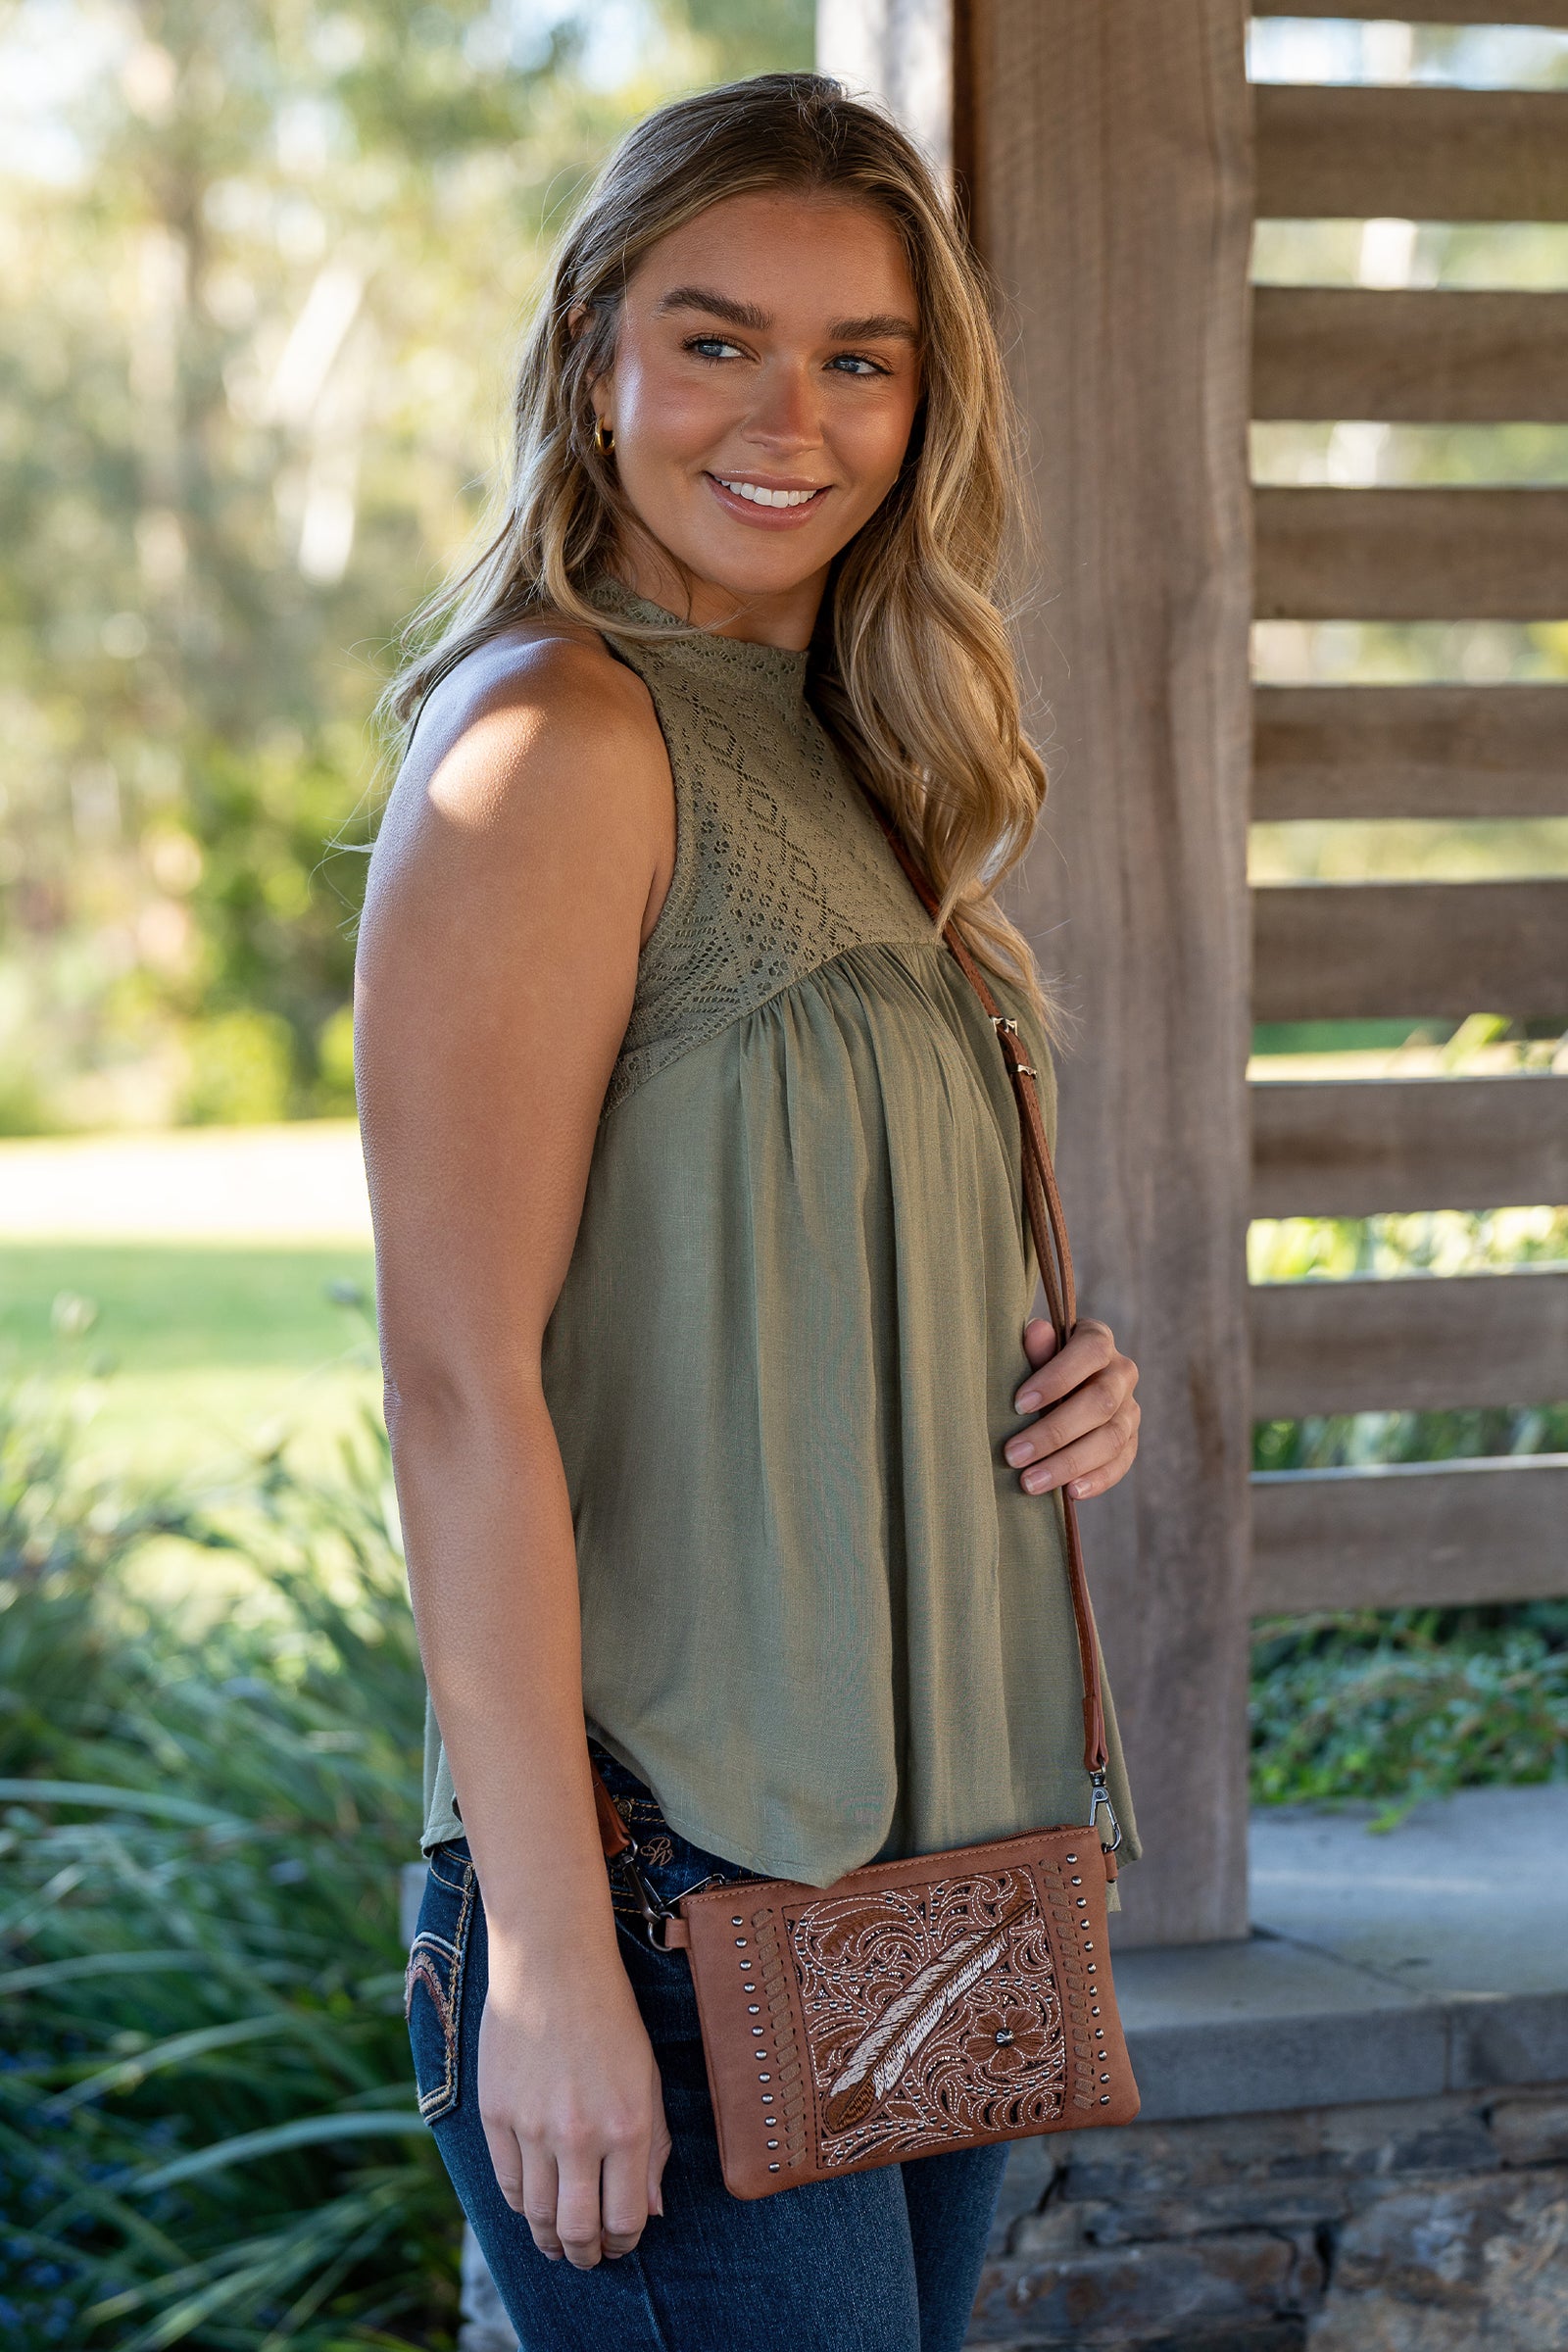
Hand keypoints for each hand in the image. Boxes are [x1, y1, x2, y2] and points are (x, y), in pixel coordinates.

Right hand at [478, 1935, 671, 2268]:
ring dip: (549, 2240)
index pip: (624, 2219)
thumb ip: (653, 2148)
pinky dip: (520, 2205)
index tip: (621, 2244)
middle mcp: (580, 2135)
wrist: (552, 1965)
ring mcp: (532, 2127)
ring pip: (537, 2216)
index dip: (623, 2243)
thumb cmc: (610, 2017)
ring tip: (558, 2243)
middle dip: (585, 2255)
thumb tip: (648, 2212)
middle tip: (587, 2258)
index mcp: (627, 2126)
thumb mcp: (648, 2078)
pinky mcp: (495, 2115)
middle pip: (577, 2230)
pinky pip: (507, 2183)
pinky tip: (531, 2204)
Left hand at [1004, 1316, 1139, 1500]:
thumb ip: (1036, 1348)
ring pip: (1112, 1439)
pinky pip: (1121, 1463)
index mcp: (1098, 1340)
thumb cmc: (1035, 1366)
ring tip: (1030, 1482)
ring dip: (1069, 1463)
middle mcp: (1122, 1372)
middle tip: (1013, 1455)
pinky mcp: (1131, 1441)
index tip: (1018, 1404)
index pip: (1090, 1352)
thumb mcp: (1032, 1354)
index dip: (1057, 1377)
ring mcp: (1130, 1408)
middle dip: (1054, 1433)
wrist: (1055, 1389)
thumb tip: (1036, 1331)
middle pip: (1101, 1403)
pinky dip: (1097, 1480)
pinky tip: (1069, 1492)